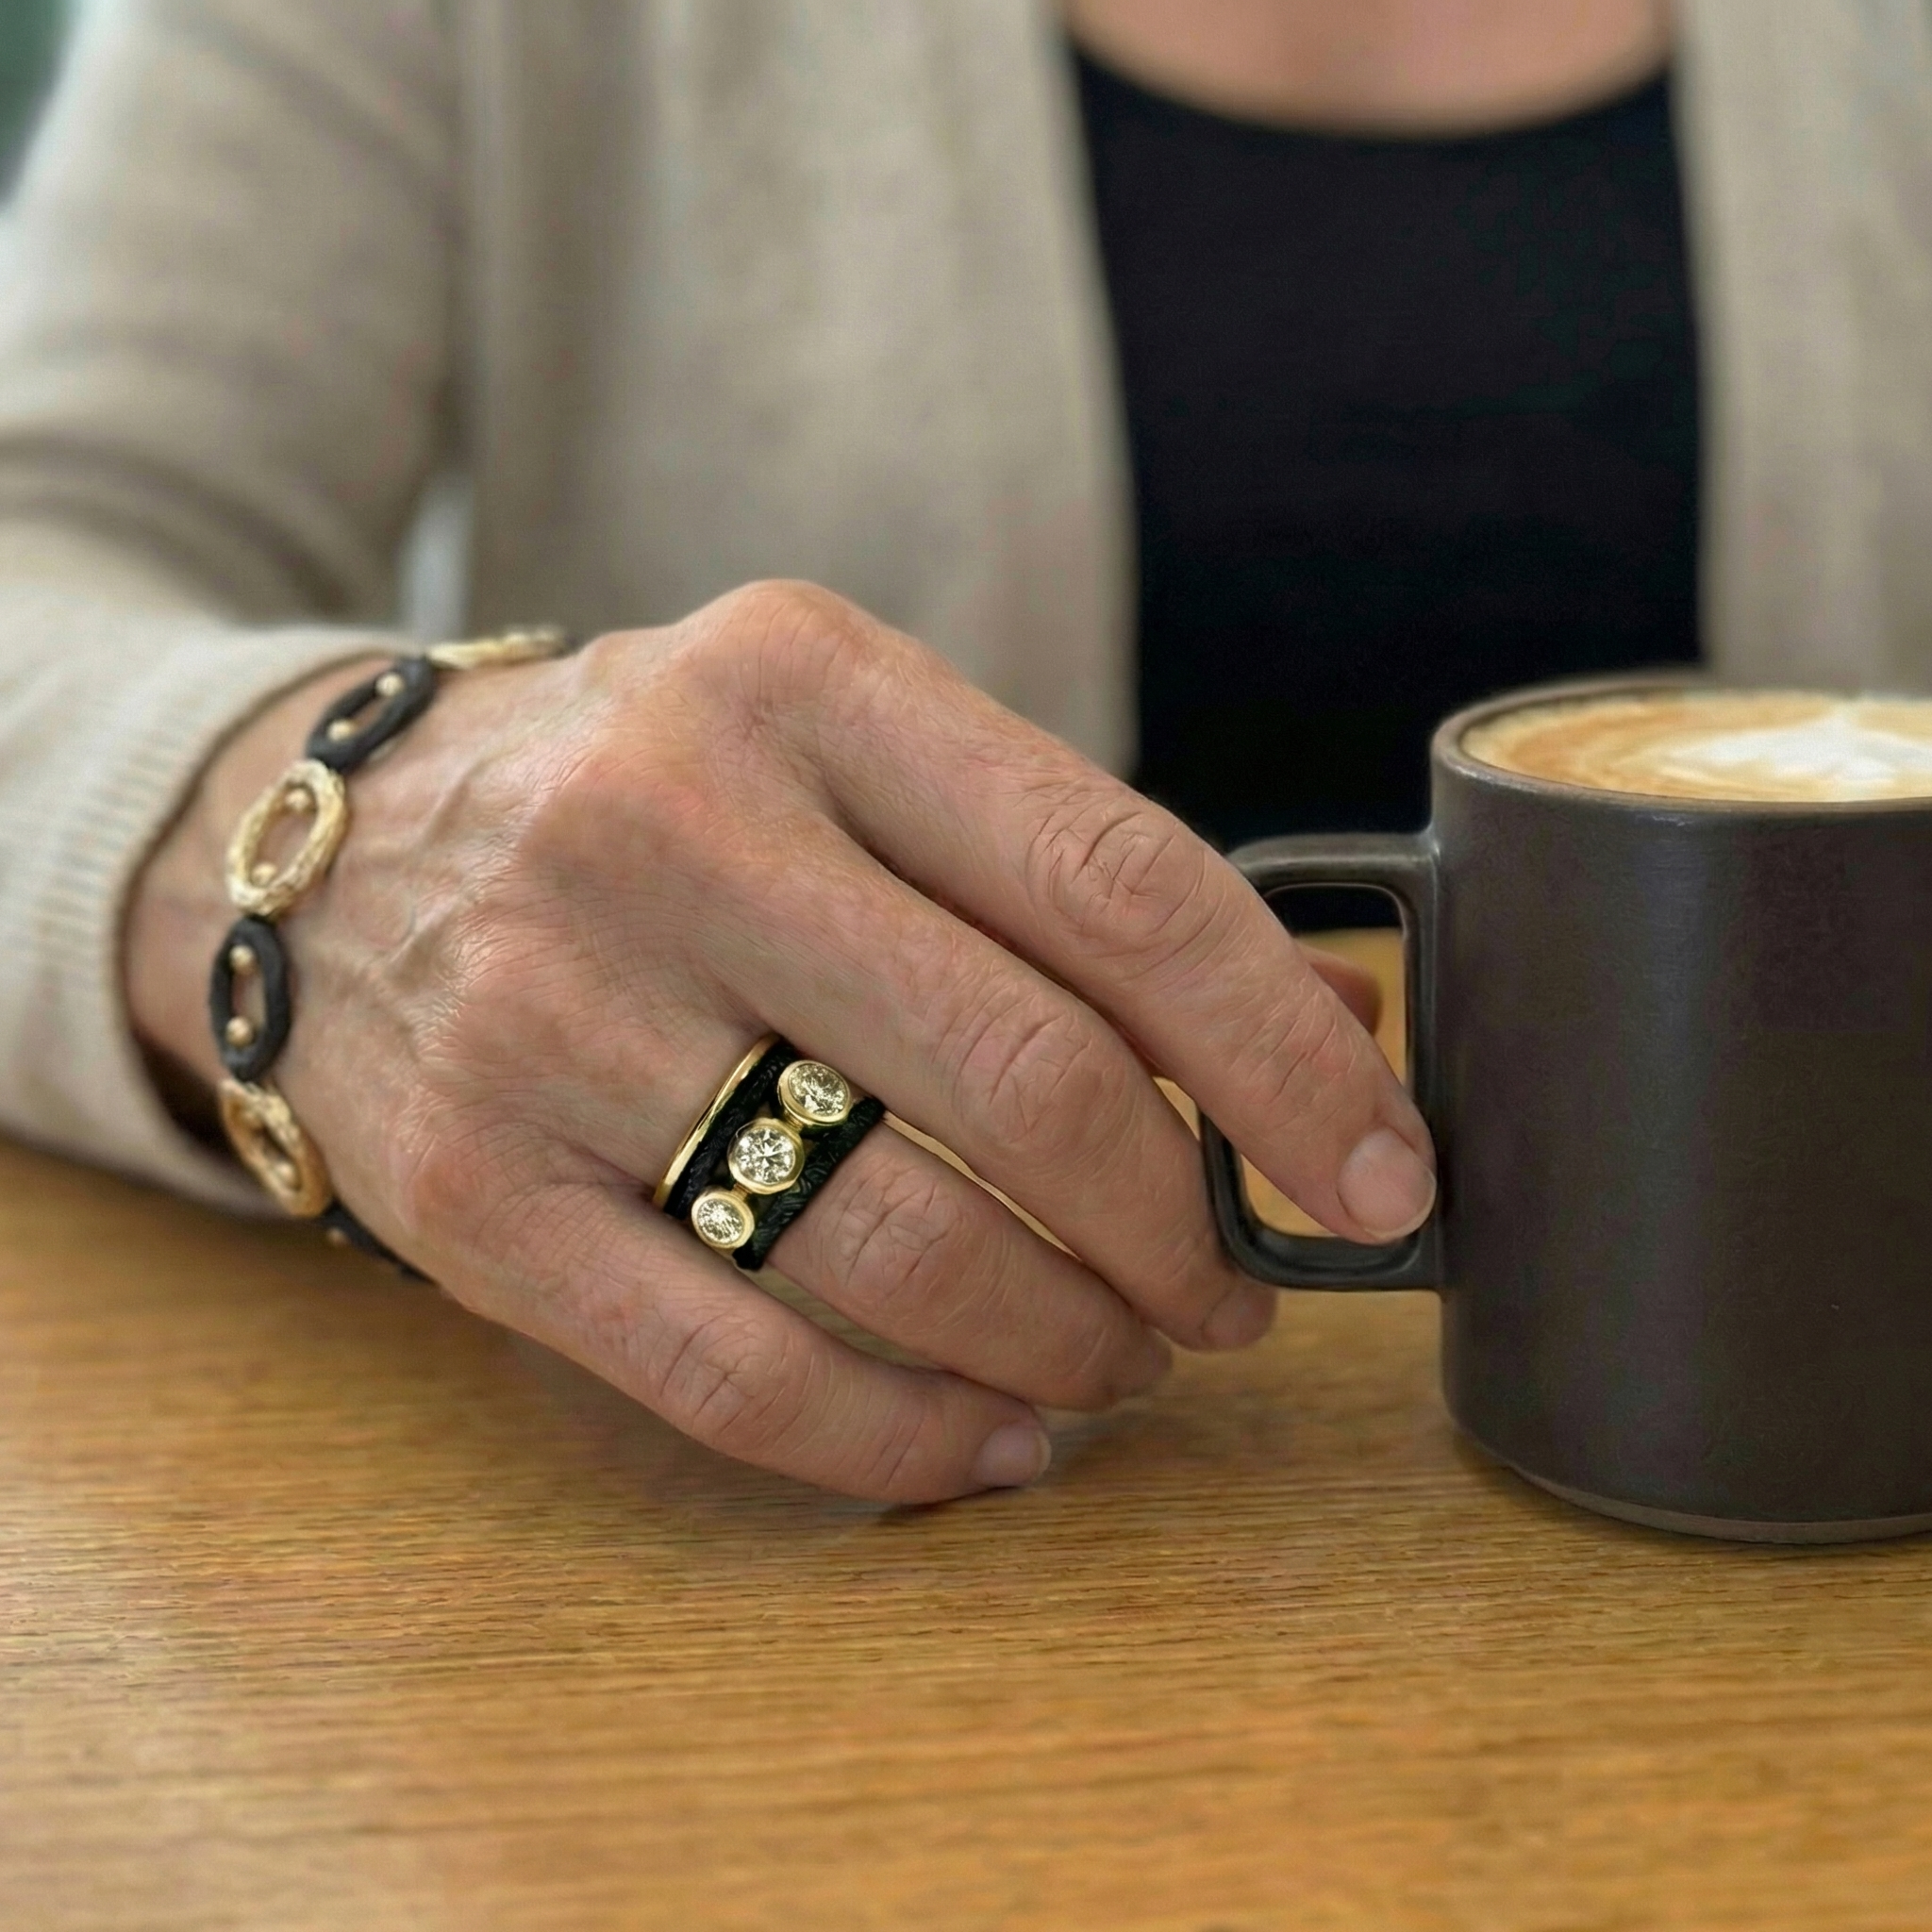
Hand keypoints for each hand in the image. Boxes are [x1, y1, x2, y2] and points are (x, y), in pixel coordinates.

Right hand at [128, 583, 1433, 1501]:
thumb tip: (1319, 1037)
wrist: (331, 853)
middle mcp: (665, 826)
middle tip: (1235, 1296)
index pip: (1117, 883)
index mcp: (803, 684)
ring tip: (1118, 1357)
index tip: (1379, 1175)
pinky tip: (990, 1437)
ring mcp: (550, 1012)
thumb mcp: (838, 750)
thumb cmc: (654, 802)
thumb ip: (1048, 872)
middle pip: (1032, 1081)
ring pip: (899, 1250)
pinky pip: (740, 1374)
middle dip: (1184, 1232)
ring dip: (1065, 1342)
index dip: (1287, 1055)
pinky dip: (908, 1438)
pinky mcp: (470, 1190)